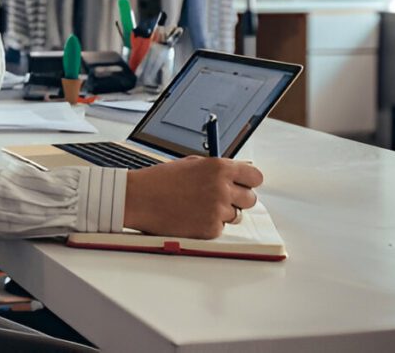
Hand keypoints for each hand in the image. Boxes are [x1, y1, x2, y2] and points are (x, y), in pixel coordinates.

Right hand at [123, 157, 262, 238]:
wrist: (139, 198)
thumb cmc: (160, 180)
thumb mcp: (191, 164)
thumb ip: (216, 170)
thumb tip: (235, 177)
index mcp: (219, 168)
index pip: (255, 177)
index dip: (248, 182)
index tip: (242, 185)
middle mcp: (222, 188)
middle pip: (250, 199)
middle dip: (237, 200)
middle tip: (219, 199)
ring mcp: (217, 210)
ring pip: (235, 215)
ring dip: (221, 213)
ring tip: (197, 207)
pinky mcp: (210, 229)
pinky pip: (220, 229)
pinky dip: (207, 225)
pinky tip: (190, 217)